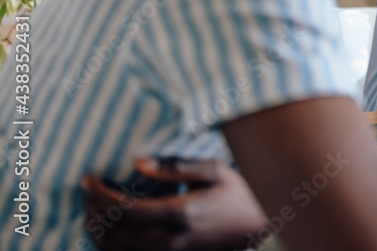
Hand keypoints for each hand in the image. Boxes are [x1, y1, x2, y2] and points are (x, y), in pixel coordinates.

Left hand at [82, 157, 266, 250]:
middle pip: (113, 233)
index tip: (86, 179)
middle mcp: (170, 242)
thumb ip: (174, 168)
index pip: (123, 210)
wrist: (261, 225)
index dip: (98, 195)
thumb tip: (137, 163)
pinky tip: (107, 229)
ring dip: (96, 230)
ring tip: (91, 208)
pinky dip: (110, 245)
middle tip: (85, 190)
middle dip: (91, 210)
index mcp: (179, 215)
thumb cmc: (240, 193)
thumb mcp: (213, 171)